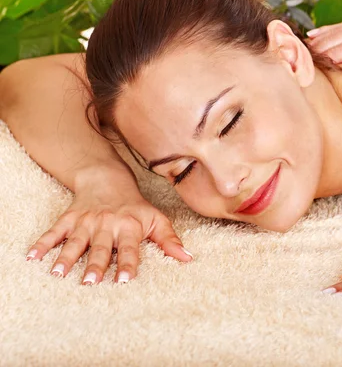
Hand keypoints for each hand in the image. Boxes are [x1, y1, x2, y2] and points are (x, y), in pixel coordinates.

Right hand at [25, 169, 191, 284]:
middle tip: (90, 282)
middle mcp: (107, 224)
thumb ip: (170, 240)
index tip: (124, 280)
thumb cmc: (135, 206)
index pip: (130, 248)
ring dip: (66, 258)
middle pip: (100, 248)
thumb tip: (189, 258)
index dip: (127, 263)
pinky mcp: (69, 218)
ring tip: (57, 274)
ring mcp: (86, 221)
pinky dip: (42, 243)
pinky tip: (31, 257)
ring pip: (75, 241)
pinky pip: (54, 231)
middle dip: (95, 265)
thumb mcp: (156, 219)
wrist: (108, 179)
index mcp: (129, 226)